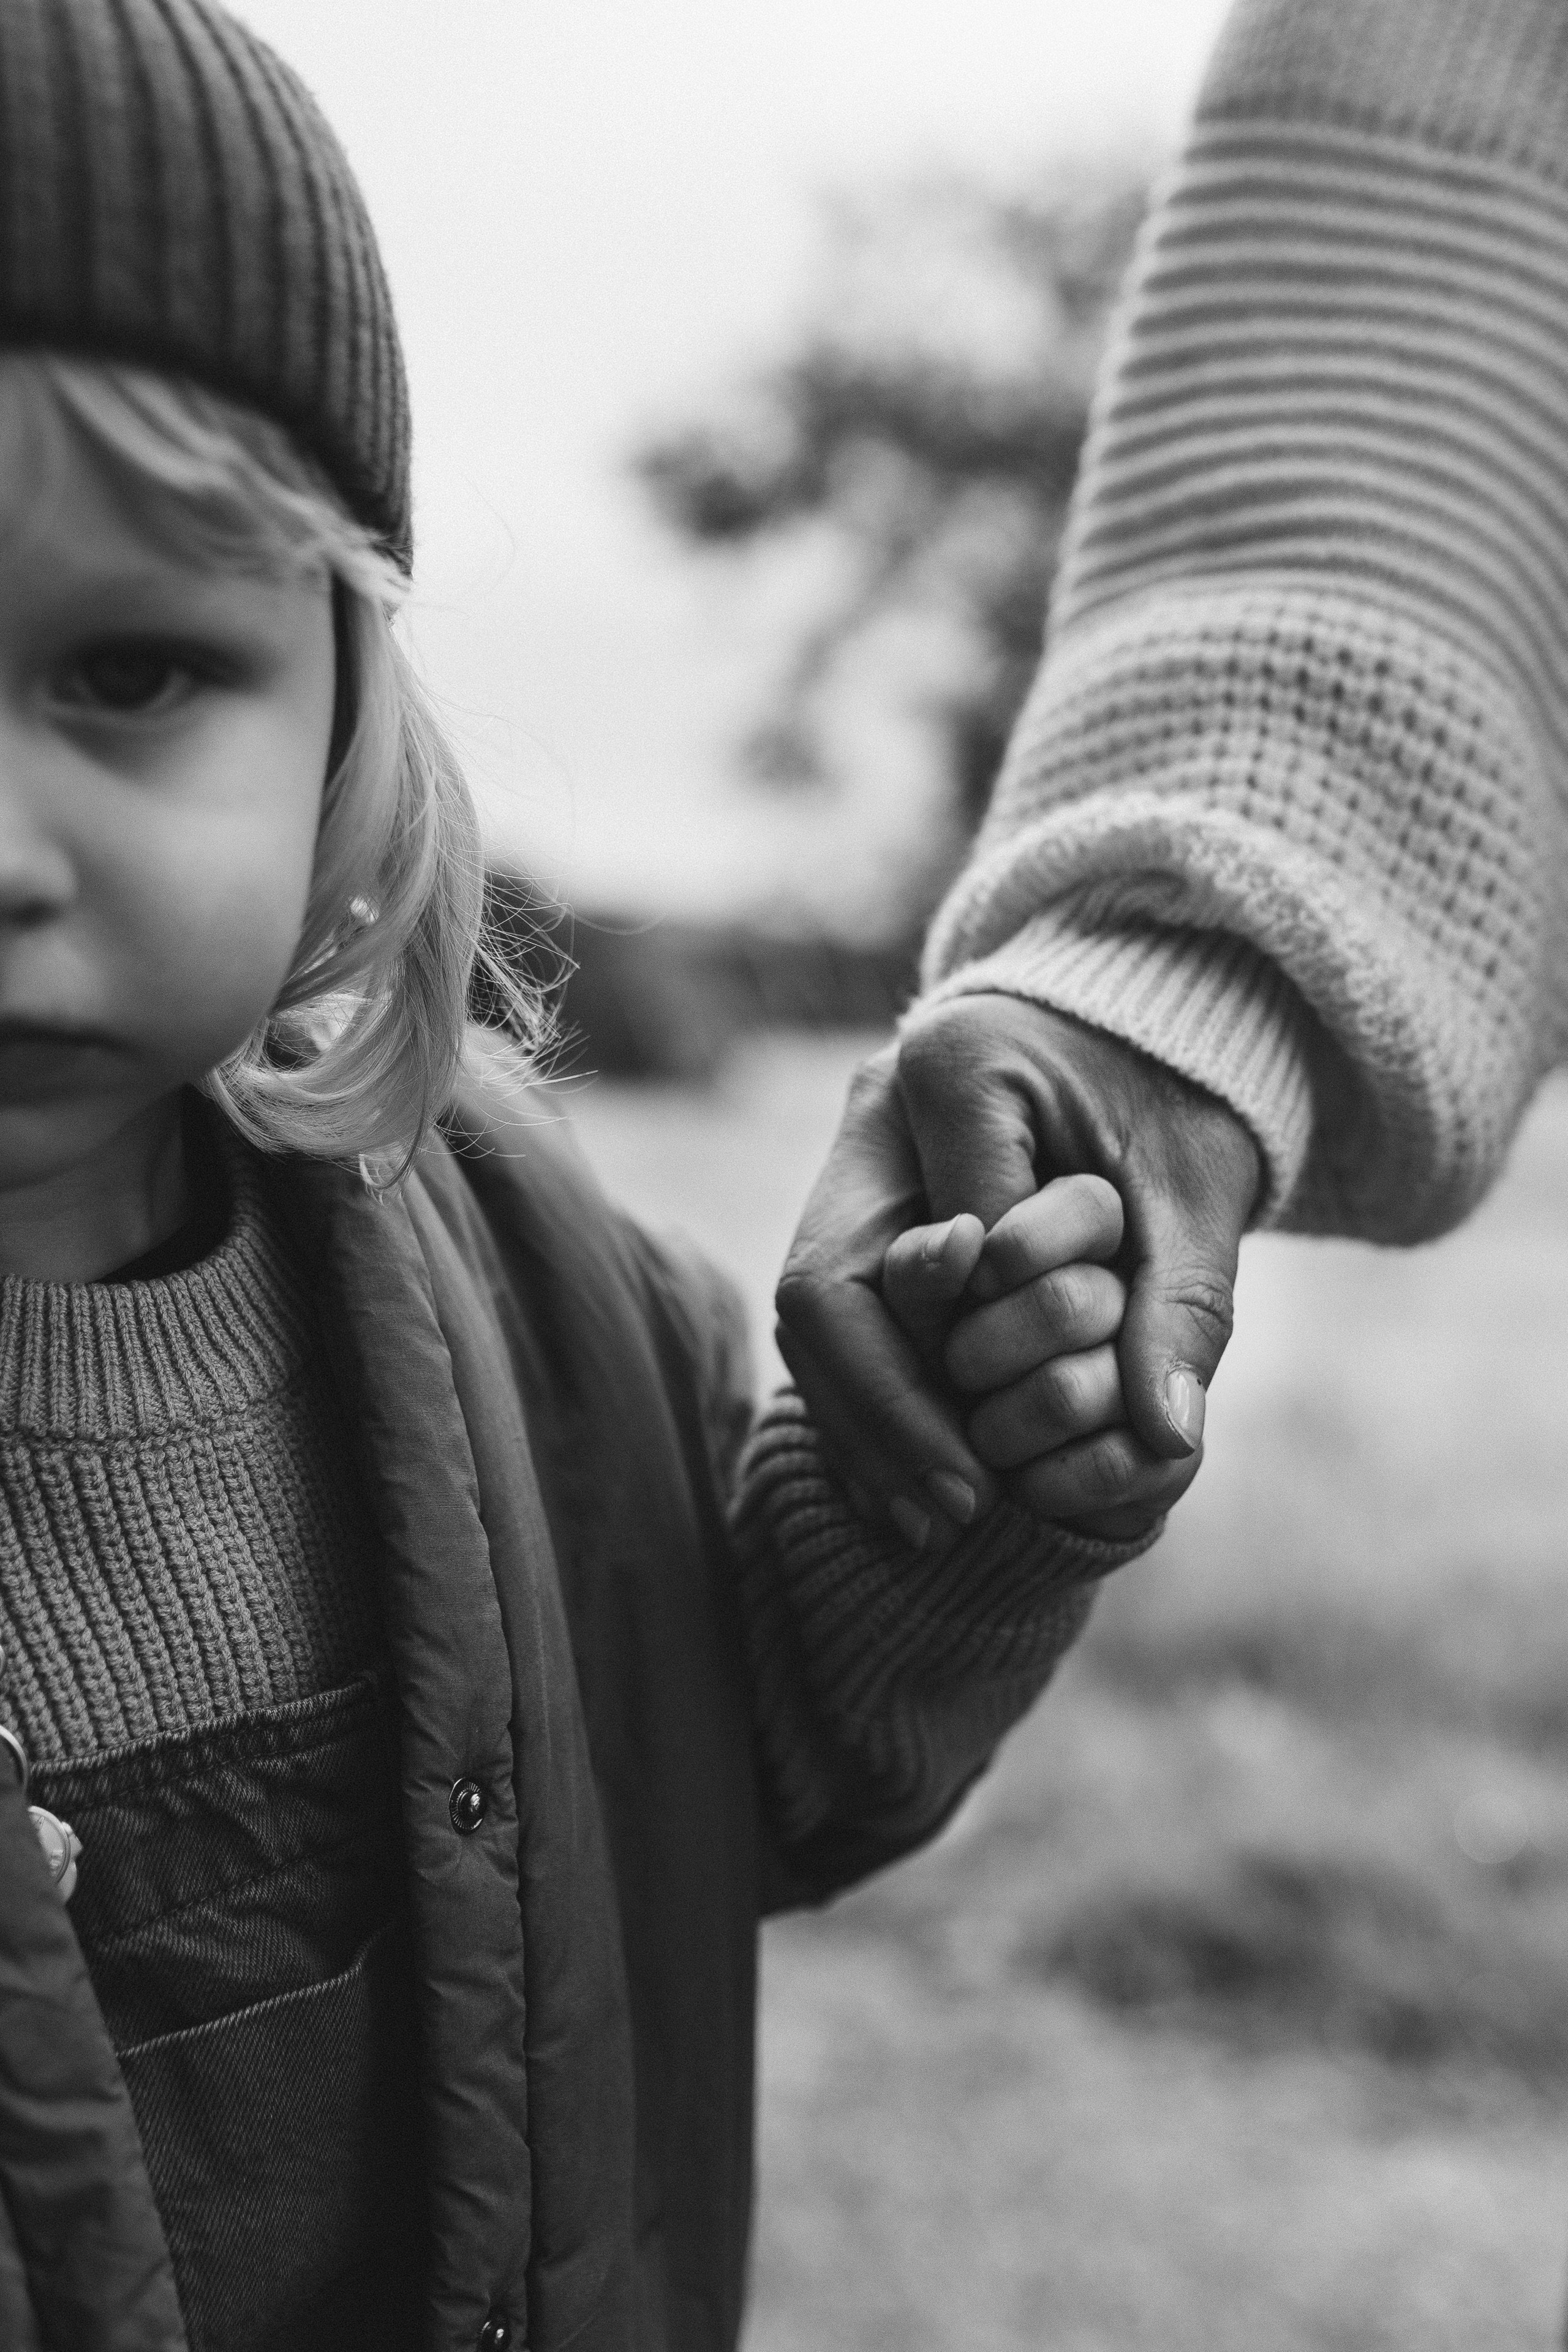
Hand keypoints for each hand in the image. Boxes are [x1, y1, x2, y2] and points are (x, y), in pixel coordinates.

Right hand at [775, 994, 1259, 1541]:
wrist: (1153, 1024)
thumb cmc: (1183, 1092)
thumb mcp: (1199, 1190)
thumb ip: (1183, 1304)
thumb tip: (1167, 1437)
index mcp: (955, 1070)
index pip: (926, 1258)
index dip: (941, 1381)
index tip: (986, 1481)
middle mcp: (878, 1103)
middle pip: (821, 1285)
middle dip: (876, 1414)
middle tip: (950, 1511)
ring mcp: (860, 1145)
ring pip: (812, 1305)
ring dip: (863, 1419)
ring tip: (930, 1517)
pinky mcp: (864, 1190)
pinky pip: (836, 1307)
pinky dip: (868, 1393)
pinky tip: (907, 1478)